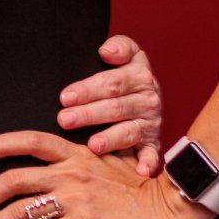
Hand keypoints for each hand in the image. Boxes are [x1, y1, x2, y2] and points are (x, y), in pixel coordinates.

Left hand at [0, 131, 209, 218]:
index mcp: (75, 151)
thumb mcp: (111, 160)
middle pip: (11, 179)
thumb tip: (56, 164)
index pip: (27, 140)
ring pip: (18, 210)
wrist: (172, 206)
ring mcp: (75, 197)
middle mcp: (70, 170)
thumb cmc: (143, 186)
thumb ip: (82, 158)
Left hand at [56, 34, 163, 175]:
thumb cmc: (126, 75)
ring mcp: (151, 124)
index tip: (65, 96)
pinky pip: (152, 155)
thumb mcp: (128, 55)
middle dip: (89, 114)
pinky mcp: (153, 143)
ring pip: (128, 131)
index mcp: (140, 75)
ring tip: (92, 145)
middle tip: (64, 119)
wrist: (147, 95)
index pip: (112, 82)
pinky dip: (148, 163)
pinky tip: (139, 171)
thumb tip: (107, 51)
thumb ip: (120, 47)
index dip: (88, 89)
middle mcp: (148, 100)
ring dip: (110, 139)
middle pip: (115, 107)